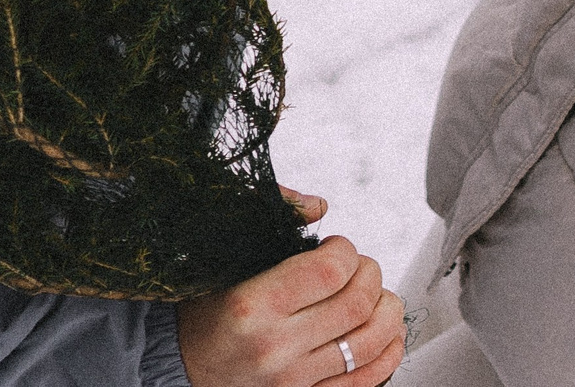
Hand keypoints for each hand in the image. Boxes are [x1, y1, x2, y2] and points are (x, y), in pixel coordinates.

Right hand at [176, 214, 404, 386]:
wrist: (185, 366)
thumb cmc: (210, 308)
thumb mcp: (228, 258)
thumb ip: (273, 221)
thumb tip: (319, 205)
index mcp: (253, 305)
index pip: (330, 270)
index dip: (345, 249)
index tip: (335, 246)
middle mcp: (275, 347)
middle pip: (357, 304)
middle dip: (370, 274)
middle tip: (357, 267)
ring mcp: (293, 380)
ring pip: (371, 342)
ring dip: (387, 310)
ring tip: (375, 296)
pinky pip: (367, 380)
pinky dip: (388, 352)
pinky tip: (385, 332)